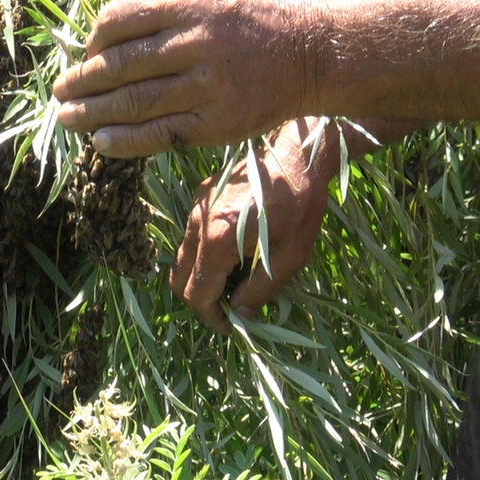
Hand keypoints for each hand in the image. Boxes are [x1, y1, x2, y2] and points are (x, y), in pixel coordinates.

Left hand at [53, 0, 323, 156]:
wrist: (322, 56)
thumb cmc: (268, 22)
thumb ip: (173, 10)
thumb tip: (115, 31)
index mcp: (194, 5)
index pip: (122, 19)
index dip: (95, 39)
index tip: (87, 52)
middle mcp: (196, 43)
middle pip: (119, 64)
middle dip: (82, 80)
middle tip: (60, 91)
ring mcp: (206, 86)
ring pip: (132, 102)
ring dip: (91, 113)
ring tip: (67, 118)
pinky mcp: (217, 124)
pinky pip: (158, 134)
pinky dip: (123, 141)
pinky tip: (100, 143)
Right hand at [171, 118, 333, 332]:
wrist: (297, 151)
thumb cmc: (300, 202)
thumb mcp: (289, 255)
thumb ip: (260, 290)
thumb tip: (240, 314)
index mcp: (216, 242)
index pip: (196, 294)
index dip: (210, 317)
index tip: (229, 327)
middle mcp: (196, 225)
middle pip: (179, 279)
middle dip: (200, 300)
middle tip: (229, 308)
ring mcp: (195, 209)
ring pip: (182, 258)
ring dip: (201, 277)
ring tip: (234, 281)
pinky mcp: (200, 198)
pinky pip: (191, 237)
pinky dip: (203, 255)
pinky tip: (233, 254)